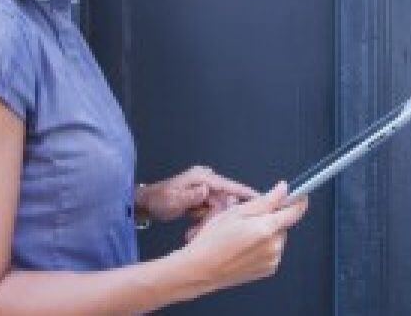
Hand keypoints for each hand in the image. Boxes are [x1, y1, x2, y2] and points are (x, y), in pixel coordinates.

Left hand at [137, 165, 257, 223]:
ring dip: (209, 223)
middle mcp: (207, 182)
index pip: (231, 186)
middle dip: (218, 219)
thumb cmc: (158, 200)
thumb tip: (205, 192)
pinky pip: (212, 212)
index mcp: (203, 178)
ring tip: (192, 233)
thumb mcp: (173, 199)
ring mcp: (205, 190)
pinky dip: (204, 223)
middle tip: (202, 230)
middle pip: (225, 201)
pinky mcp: (202, 199)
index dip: (247, 194)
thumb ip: (191, 196)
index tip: (263, 200)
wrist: (146, 204)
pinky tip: (193, 230)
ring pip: (219, 210)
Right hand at [175, 181, 309, 291]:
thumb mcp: (236, 212)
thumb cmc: (212, 241)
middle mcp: (273, 246)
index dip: (298, 200)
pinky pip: (272, 251)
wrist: (201, 269)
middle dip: (271, 218)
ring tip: (243, 236)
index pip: (296, 211)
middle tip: (248, 219)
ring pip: (277, 237)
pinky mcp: (268, 269)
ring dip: (267, 233)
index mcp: (267, 229)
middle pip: (283, 224)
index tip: (299, 195)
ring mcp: (272, 260)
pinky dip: (263, 246)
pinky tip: (245, 247)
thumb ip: (265, 200)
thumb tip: (282, 190)